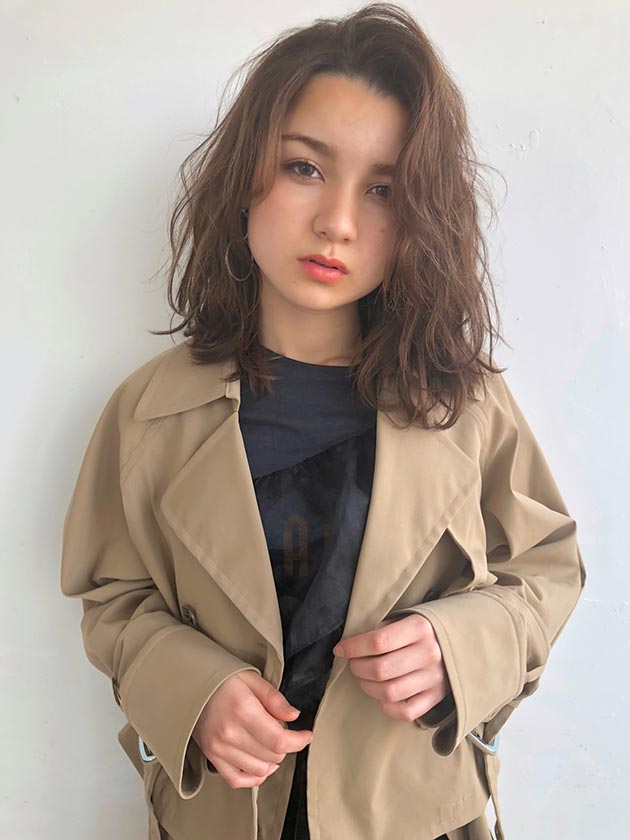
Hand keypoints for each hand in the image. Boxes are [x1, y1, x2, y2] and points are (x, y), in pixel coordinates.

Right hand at [192, 670, 313, 788]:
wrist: (190, 685)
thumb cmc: (222, 679)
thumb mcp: (252, 679)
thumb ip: (275, 699)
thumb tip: (294, 716)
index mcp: (243, 710)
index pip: (279, 740)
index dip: (298, 741)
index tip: (306, 735)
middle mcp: (230, 733)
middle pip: (272, 756)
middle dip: (285, 746)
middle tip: (280, 729)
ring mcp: (219, 748)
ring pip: (259, 770)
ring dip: (272, 761)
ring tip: (270, 743)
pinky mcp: (212, 756)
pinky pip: (237, 780)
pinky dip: (253, 778)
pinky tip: (261, 765)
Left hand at [332, 613, 451, 721]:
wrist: (460, 640)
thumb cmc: (421, 629)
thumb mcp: (404, 619)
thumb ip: (382, 631)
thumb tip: (351, 648)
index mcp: (419, 628)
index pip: (378, 641)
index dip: (353, 647)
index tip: (340, 649)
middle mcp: (429, 654)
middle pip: (381, 669)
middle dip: (357, 668)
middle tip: (353, 664)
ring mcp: (434, 678)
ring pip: (390, 692)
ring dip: (368, 687)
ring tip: (364, 678)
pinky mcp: (437, 697)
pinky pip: (406, 711)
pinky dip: (387, 707)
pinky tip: (381, 695)